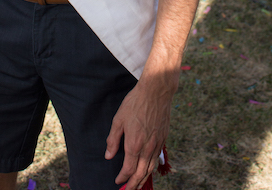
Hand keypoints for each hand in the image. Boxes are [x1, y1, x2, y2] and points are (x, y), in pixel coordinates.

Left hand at [105, 70, 175, 188]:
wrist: (156, 91)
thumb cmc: (135, 102)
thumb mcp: (118, 119)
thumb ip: (113, 139)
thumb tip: (108, 155)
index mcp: (134, 144)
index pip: (129, 169)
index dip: (123, 178)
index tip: (118, 182)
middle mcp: (147, 147)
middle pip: (141, 173)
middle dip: (134, 185)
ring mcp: (157, 144)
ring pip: (151, 168)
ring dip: (144, 179)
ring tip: (138, 185)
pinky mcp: (163, 138)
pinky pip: (157, 158)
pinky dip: (152, 168)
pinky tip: (148, 168)